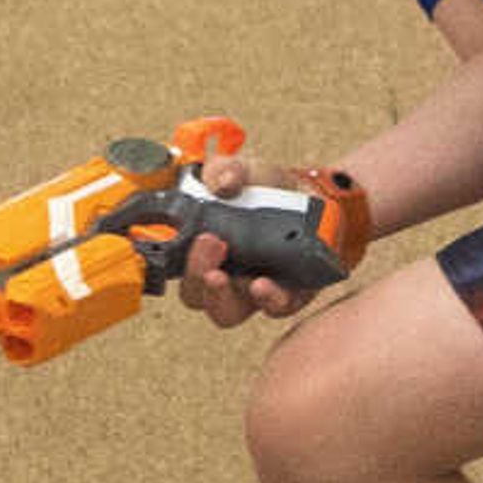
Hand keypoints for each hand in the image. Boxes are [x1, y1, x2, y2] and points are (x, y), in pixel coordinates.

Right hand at [180, 153, 310, 327]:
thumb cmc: (267, 189)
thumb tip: (223, 182)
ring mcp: (252, 289)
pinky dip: (267, 300)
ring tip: (223, 274)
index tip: (173, 240)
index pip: (172, 268)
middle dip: (197, 275)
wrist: (315, 198)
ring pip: (226, 312)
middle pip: (196, 295)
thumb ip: (226, 170)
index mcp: (200, 248)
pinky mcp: (288, 296)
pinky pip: (274, 310)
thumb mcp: (243, 171)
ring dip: (220, 296)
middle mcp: (222, 275)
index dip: (166, 263)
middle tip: (211, 243)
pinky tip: (262, 285)